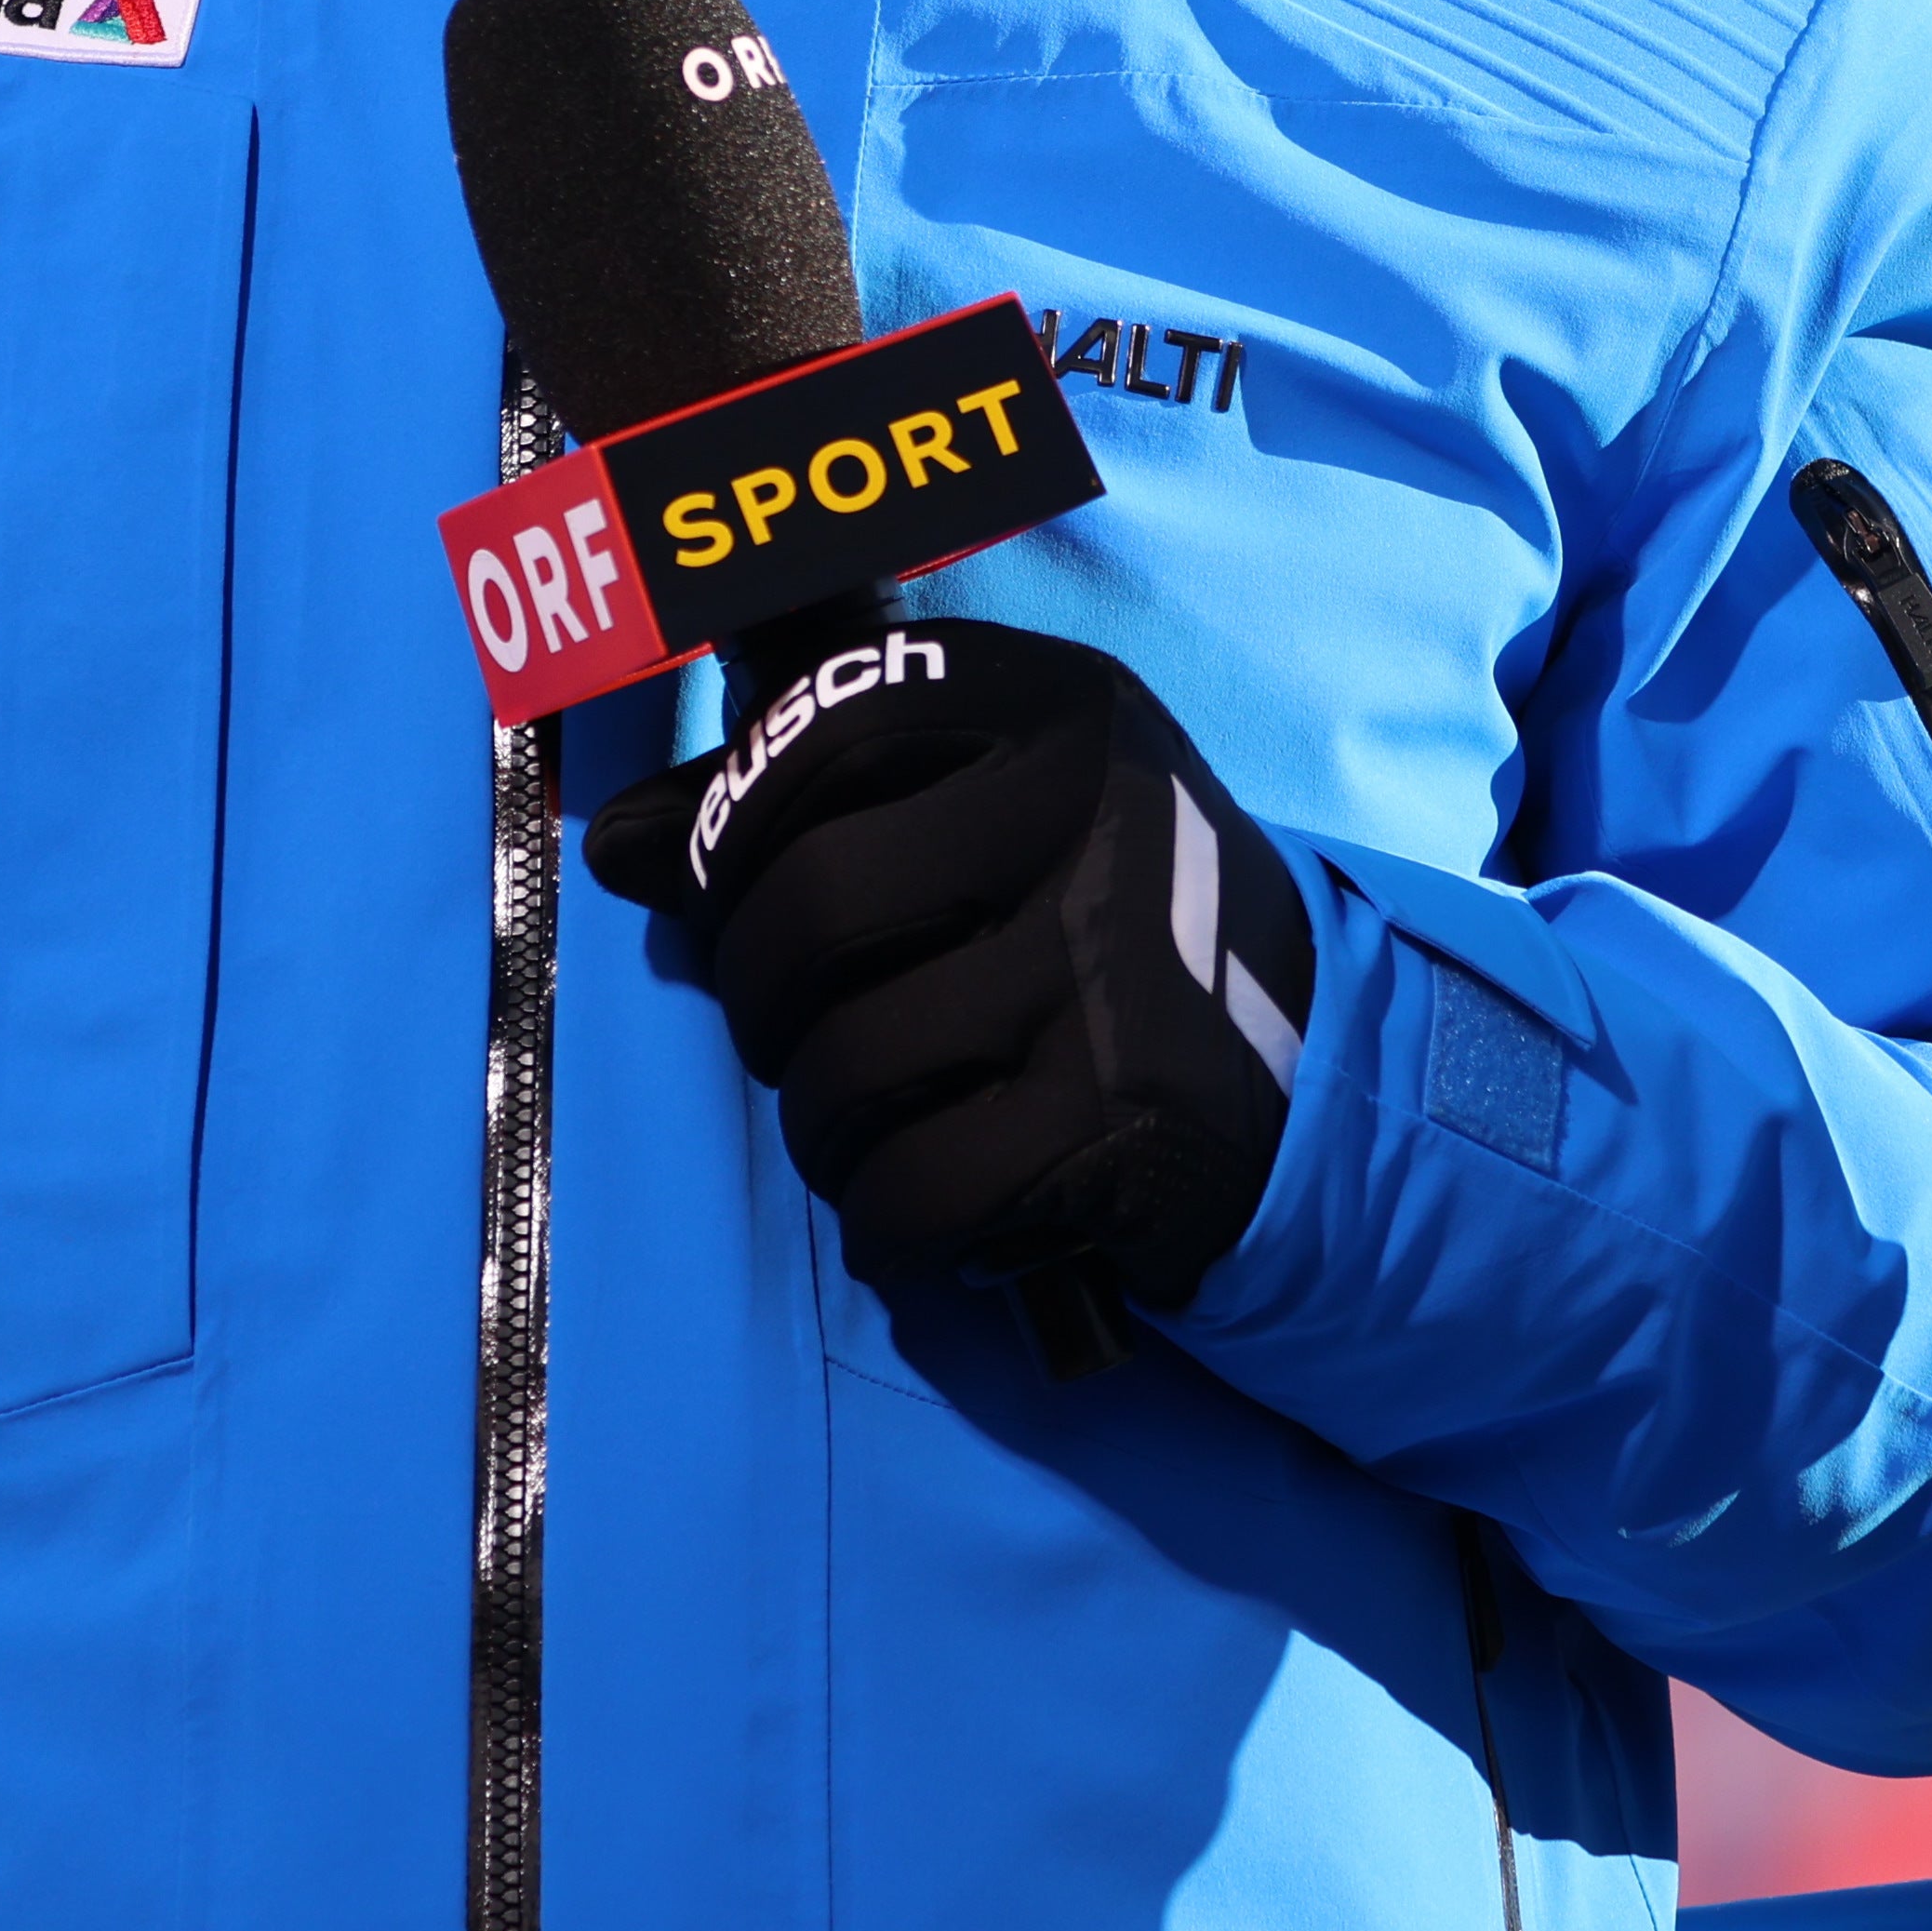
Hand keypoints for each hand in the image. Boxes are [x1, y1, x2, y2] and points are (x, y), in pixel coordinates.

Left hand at [588, 620, 1311, 1305]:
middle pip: (808, 909)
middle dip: (764, 999)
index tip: (733, 892)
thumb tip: (616, 846)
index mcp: (1057, 707)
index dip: (737, 823)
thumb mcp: (992, 808)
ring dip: (825, 1126)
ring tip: (880, 1121)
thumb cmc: (1105, 923)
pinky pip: (910, 1193)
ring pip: (844, 1068)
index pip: (830, 722)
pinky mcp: (1120, 1123)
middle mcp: (1091, 818)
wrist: (1315, 1071)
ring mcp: (1108, 973)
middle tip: (804, 1029)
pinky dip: (889, 1223)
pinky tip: (927, 1203)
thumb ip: (801, 807)